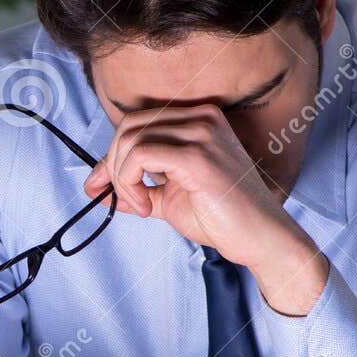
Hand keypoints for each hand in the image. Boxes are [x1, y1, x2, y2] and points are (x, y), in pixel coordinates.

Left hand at [81, 104, 327, 315]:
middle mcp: (201, 117)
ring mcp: (201, 133)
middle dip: (110, 163)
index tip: (97, 184)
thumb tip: (98, 189)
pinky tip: (147, 206)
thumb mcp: (170, 197)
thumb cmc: (223, 217)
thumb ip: (137, 188)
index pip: (137, 122)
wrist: (260, 238)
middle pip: (128, 125)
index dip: (110, 153)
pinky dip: (130, 182)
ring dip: (121, 177)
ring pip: (130, 140)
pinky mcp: (196, 156)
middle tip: (112, 195)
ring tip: (142, 205)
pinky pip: (140, 156)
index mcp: (198, 119)